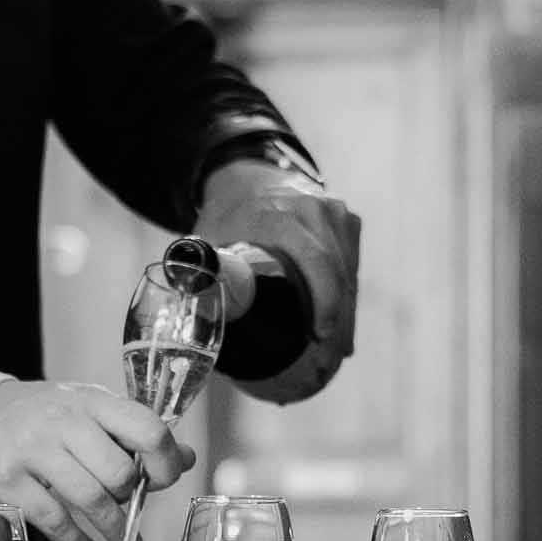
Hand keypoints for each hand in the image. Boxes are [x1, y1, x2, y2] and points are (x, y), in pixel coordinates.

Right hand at [0, 379, 193, 540]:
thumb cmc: (45, 417)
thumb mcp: (91, 412)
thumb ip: (135, 434)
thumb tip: (186, 458)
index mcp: (91, 401)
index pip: (146, 428)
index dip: (164, 461)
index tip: (163, 479)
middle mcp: (62, 421)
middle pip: (118, 472)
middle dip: (131, 497)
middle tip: (130, 505)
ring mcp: (32, 450)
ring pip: (91, 500)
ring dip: (113, 529)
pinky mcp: (7, 481)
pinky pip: (55, 522)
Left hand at [197, 159, 361, 403]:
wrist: (246, 180)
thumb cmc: (225, 219)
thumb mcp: (208, 240)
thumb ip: (201, 276)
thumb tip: (190, 323)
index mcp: (281, 215)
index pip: (316, 262)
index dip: (324, 302)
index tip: (320, 336)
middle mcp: (314, 209)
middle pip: (338, 274)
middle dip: (337, 322)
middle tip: (327, 361)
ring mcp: (335, 213)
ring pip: (349, 274)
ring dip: (346, 316)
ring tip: (335, 352)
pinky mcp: (347, 222)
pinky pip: (352, 266)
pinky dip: (346, 298)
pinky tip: (342, 330)